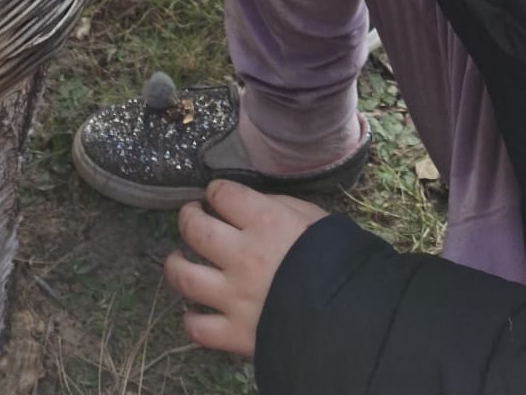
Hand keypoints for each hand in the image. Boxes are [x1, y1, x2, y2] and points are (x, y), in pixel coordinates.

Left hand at [165, 181, 326, 356]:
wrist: (350, 315)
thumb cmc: (336, 257)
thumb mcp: (313, 217)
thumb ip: (279, 207)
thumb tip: (252, 206)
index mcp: (264, 221)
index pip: (222, 194)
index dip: (216, 192)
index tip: (216, 195)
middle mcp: (241, 255)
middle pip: (195, 230)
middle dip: (187, 217)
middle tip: (191, 216)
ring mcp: (233, 297)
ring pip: (184, 277)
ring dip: (175, 265)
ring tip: (177, 259)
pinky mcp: (234, 334)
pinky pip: (198, 328)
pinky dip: (191, 320)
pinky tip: (194, 311)